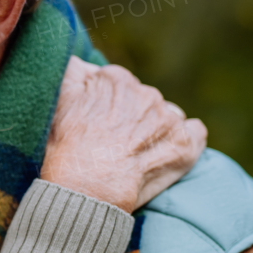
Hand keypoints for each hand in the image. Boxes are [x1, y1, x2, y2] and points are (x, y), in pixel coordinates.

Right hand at [40, 57, 207, 212]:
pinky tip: (164, 153)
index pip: (115, 84)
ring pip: (166, 115)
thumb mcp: (57, 100)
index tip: (95, 124)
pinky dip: (183, 140)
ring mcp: (168, 119)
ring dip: (155, 129)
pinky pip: (195, 132)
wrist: (85, 191)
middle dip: (130, 117)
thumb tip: (80, 61)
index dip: (104, 105)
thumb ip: (70, 70)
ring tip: (135, 153)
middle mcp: (146, 94)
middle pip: (141, 100)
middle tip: (111, 143)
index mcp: (116, 80)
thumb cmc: (65, 149)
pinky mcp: (185, 145)